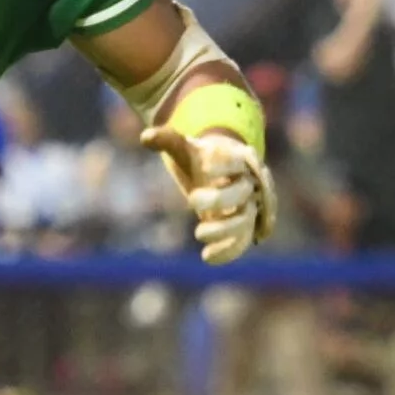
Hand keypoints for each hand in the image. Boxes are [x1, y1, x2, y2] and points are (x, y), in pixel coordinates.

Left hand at [139, 124, 275, 265]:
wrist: (221, 175)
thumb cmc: (202, 159)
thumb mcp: (185, 148)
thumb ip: (167, 140)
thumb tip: (145, 137)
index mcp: (238, 158)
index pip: (237, 161)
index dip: (224, 164)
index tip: (204, 167)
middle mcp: (249, 183)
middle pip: (242, 192)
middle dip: (219, 198)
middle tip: (191, 200)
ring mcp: (250, 207)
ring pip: (245, 220)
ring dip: (225, 230)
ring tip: (198, 233)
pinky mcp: (245, 228)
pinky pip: (243, 242)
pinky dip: (228, 251)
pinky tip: (207, 258)